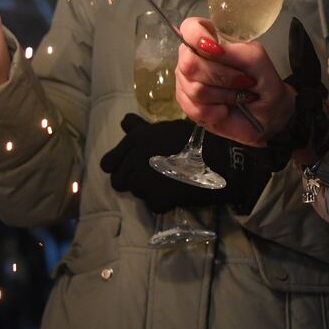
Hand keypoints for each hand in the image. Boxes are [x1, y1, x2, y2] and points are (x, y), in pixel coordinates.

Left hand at [99, 115, 277, 212]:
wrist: (220, 160)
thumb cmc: (195, 139)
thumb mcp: (166, 128)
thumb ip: (141, 130)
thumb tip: (125, 123)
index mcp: (135, 141)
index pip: (107, 164)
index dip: (117, 167)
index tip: (130, 168)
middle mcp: (134, 161)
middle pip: (118, 182)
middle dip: (132, 181)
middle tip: (151, 177)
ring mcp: (144, 182)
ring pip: (137, 193)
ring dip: (149, 190)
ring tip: (168, 181)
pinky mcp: (157, 200)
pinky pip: (153, 205)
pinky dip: (163, 202)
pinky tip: (177, 191)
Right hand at [174, 16, 294, 146]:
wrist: (268, 115)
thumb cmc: (265, 84)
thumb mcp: (258, 62)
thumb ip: (235, 51)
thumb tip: (209, 48)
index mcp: (211, 39)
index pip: (190, 28)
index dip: (197, 37)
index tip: (217, 50)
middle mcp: (194, 58)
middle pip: (189, 63)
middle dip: (221, 76)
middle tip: (241, 82)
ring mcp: (188, 82)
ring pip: (193, 88)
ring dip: (223, 96)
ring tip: (237, 97)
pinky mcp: (188, 105)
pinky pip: (193, 109)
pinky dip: (215, 112)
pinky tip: (225, 110)